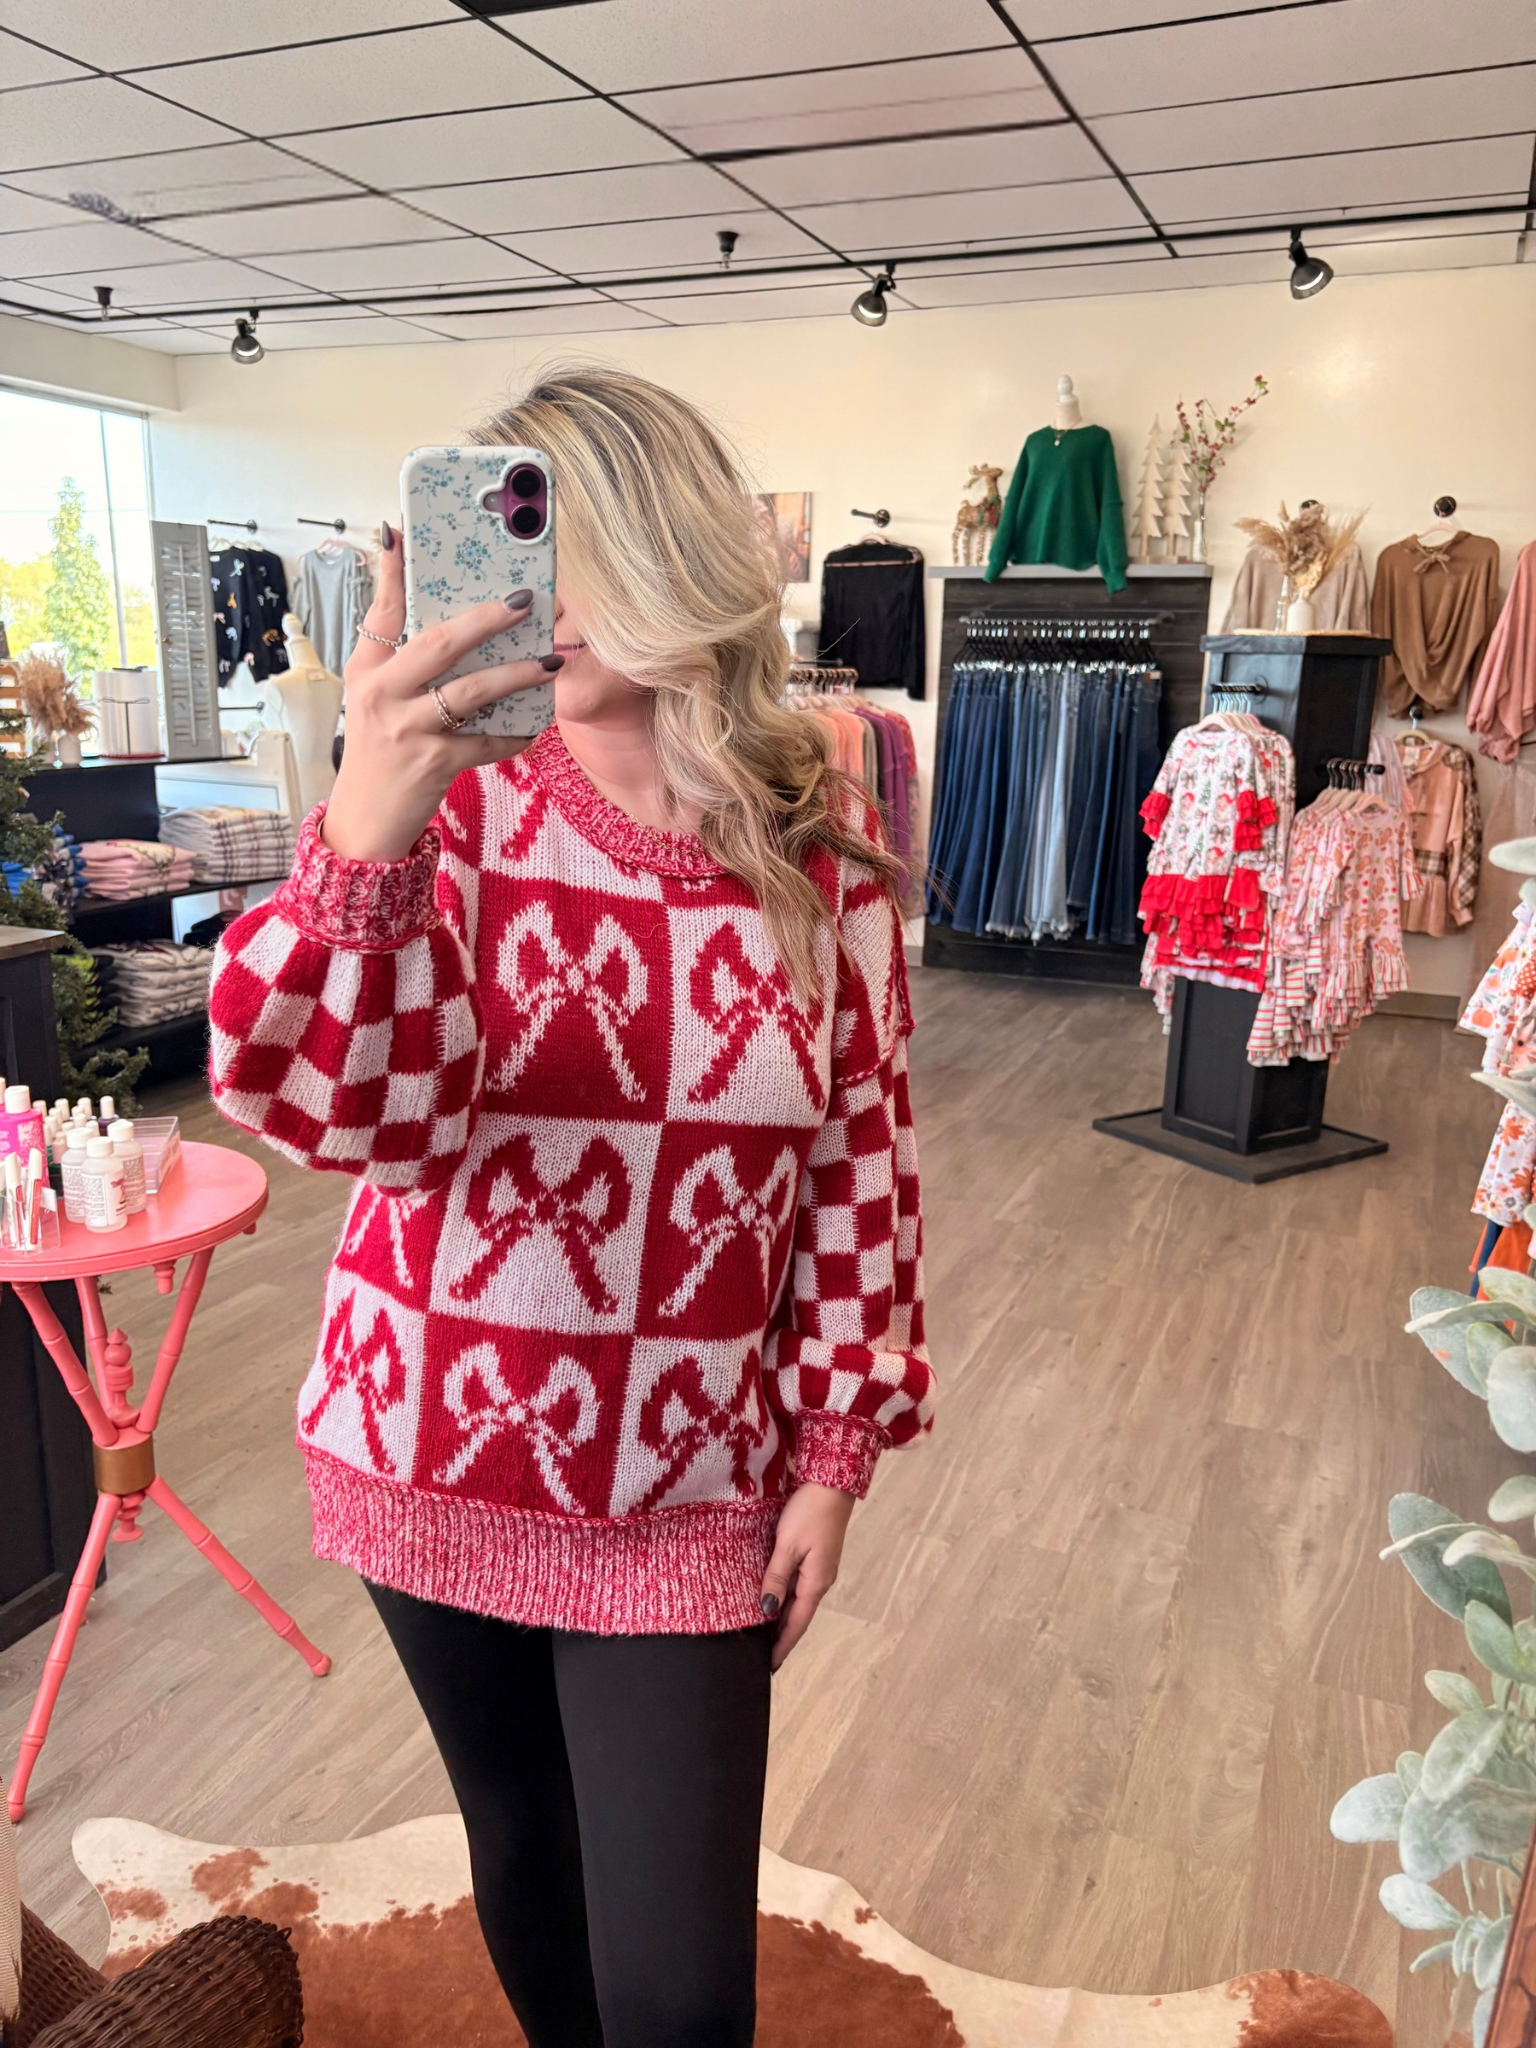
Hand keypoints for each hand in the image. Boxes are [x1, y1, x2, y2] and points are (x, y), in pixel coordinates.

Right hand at [323, 523, 559, 861]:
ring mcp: (408, 730)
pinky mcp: (434, 763)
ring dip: (516, 674)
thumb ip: (395, 648)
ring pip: (472, 691)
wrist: (365, 821)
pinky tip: (536, 725)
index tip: (403, 529)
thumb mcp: (373, 694)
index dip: (393, 570)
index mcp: (368, 670)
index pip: (382, 610)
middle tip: (524, 601)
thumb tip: (420, 600)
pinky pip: (488, 742)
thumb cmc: (377, 749)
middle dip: (486, 619)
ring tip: (549, 662)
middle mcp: (382, 695)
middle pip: (439, 643)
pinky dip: (515, 734)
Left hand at [759, 1482, 855, 1671]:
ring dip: (783, 1616)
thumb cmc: (810, 1512)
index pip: (796, 1624)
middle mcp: (820, 1580)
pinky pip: (798, 1583)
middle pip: (798, 1615)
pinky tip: (773, 1596)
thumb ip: (776, 1578)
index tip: (769, 1666)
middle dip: (781, 1635)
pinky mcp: (816, 1555)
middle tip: (762, 1654)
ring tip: (764, 1631)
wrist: (832, 1482)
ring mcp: (820, 1568)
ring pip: (798, 1600)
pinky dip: (785, 1596)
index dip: (782, 1645)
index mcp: (816, 1583)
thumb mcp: (788, 1546)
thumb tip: (766, 1610)